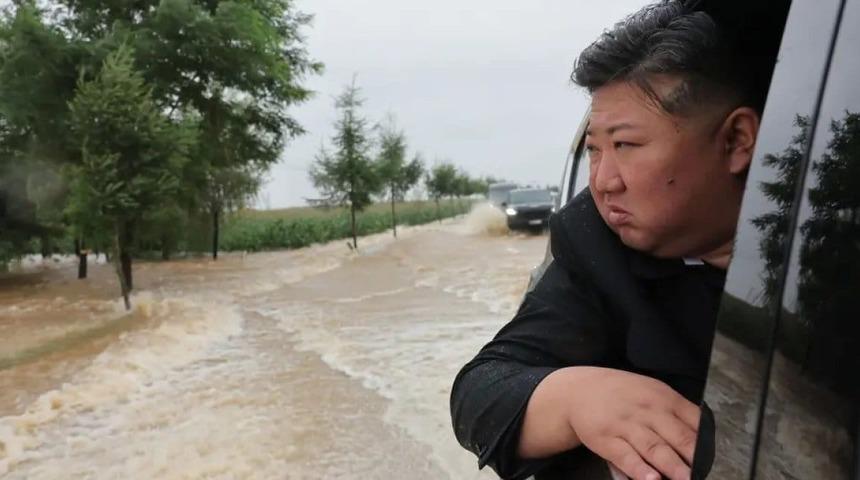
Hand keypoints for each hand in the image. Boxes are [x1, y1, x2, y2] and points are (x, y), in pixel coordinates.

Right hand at [566, 367, 699, 479]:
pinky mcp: (607, 440)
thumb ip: (677, 412)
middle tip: (703, 475)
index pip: (695, 422)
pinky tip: (650, 479)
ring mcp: (627, 426)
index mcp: (665, 399)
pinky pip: (626, 457)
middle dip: (694, 459)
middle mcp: (648, 411)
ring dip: (672, 467)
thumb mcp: (652, 392)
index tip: (713, 461)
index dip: (707, 444)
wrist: (579, 389)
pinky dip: (639, 469)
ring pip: (655, 449)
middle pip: (679, 437)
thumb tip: (704, 437)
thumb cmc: (621, 394)